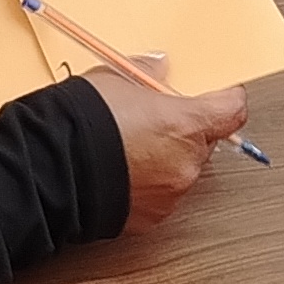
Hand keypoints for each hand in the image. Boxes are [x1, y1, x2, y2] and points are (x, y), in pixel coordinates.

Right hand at [80, 66, 247, 225]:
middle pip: (206, 141)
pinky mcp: (152, 217)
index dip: (226, 100)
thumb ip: (145, 71)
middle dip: (187, 129)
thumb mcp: (112, 78)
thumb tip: (157, 66)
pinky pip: (162, 194)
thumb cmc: (82, 124)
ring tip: (131, 146)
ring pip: (182, 169)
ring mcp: (171, 193)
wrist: (52, 170)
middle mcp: (186, 162)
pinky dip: (149, 184)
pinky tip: (122, 171)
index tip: (219, 95)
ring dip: (167, 158)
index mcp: (187, 124)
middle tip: (158, 117)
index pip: (232, 111)